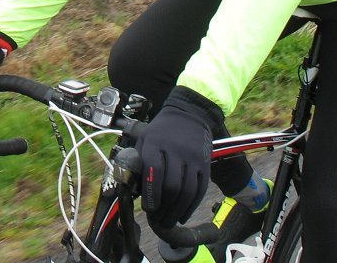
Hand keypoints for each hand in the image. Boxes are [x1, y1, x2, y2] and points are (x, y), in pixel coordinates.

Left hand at [136, 86, 222, 228]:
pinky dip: (191, 206)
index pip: (153, 171)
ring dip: (177, 211)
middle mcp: (176, 149)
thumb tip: (131, 190)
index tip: (147, 209)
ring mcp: (193, 157)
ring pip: (187, 191)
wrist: (188, 114)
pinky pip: (200, 190)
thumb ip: (137, 162)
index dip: (150, 194)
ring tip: (168, 221)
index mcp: (155, 142)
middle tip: (158, 220)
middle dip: (164, 208)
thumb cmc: (160, 132)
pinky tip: (183, 215)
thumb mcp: (144, 139)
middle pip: (172, 185)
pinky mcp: (205, 164)